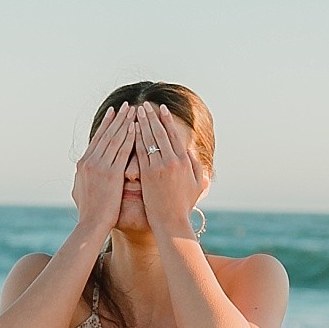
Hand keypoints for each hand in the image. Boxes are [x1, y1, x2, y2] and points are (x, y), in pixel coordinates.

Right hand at [71, 101, 133, 237]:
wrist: (90, 226)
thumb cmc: (89, 214)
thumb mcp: (80, 191)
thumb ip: (82, 179)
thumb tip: (80, 174)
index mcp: (83, 164)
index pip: (97, 139)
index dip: (106, 124)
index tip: (113, 112)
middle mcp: (90, 161)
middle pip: (106, 134)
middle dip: (117, 118)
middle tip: (127, 105)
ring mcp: (100, 167)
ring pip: (114, 139)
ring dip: (125, 122)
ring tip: (134, 110)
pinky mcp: (111, 174)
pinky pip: (122, 151)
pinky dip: (129, 137)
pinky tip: (136, 127)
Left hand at [135, 103, 203, 235]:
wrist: (171, 222)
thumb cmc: (184, 205)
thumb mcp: (197, 183)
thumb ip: (195, 164)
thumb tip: (189, 149)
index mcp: (185, 161)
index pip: (174, 134)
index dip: (166, 120)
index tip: (161, 108)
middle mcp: (172, 161)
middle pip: (159, 133)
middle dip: (152, 117)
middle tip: (145, 105)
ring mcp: (159, 167)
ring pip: (149, 139)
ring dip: (142, 123)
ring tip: (136, 111)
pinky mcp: (147, 175)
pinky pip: (140, 152)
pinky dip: (135, 139)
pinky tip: (130, 129)